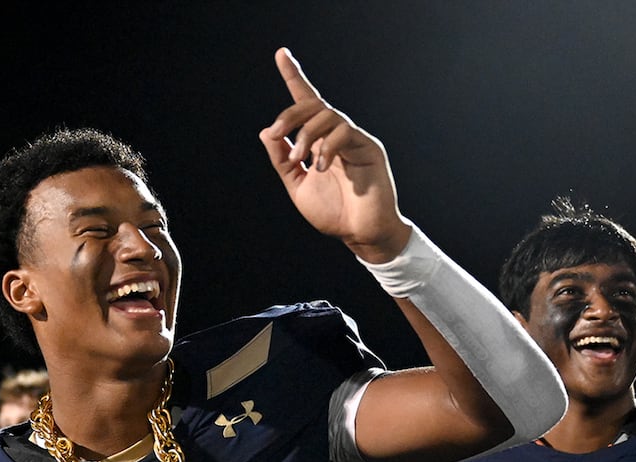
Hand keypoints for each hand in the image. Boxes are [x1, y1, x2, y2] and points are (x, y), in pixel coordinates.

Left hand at [259, 47, 410, 262]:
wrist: (361, 234)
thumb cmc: (334, 212)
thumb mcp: (297, 187)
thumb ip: (282, 161)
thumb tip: (267, 132)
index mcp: (320, 140)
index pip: (306, 103)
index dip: (294, 77)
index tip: (281, 54)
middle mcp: (337, 135)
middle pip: (313, 104)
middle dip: (289, 114)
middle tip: (277, 134)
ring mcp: (355, 139)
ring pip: (327, 115)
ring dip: (306, 134)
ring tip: (301, 159)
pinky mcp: (369, 148)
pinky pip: (345, 132)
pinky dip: (327, 146)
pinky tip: (320, 166)